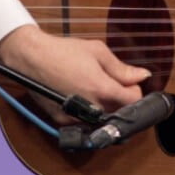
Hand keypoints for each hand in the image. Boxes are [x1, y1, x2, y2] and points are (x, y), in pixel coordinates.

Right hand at [0, 24, 149, 124]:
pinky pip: (86, 122)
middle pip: (121, 112)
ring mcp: (76, 117)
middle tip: (111, 83)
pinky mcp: (63, 122)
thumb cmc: (63, 51)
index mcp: (102, 89)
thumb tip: (143, 75)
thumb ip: (121, 68)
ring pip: (104, 120)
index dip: (135, 91)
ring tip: (96, 89)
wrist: (31, 58)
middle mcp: (91, 107)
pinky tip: (82, 97)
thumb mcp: (97, 51)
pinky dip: (89, 113)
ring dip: (107, 108)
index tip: (128, 83)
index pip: (134, 101)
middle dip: (122, 100)